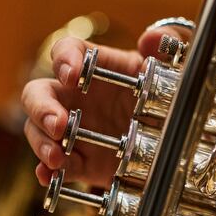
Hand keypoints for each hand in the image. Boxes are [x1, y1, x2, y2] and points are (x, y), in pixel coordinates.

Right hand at [22, 28, 186, 187]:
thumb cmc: (170, 98)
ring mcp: (73, 131)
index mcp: (96, 68)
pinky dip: (46, 172)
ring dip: (40, 143)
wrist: (175, 144)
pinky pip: (54, 166)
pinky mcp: (79, 162)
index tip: (70, 75)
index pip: (67, 51)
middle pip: (38, 93)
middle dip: (41, 108)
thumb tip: (150, 38)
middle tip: (57, 125)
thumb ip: (170, 46)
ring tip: (55, 158)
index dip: (63, 58)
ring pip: (38, 131)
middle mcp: (77, 97)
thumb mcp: (177, 69)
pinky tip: (48, 177)